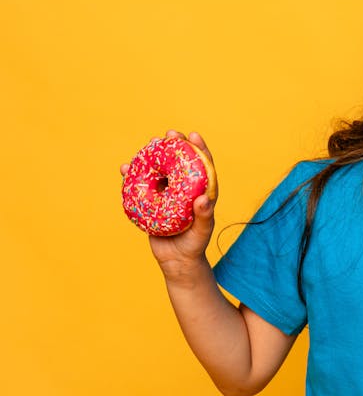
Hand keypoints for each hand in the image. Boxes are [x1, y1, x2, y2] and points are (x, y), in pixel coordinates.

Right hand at [121, 130, 217, 275]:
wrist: (176, 261)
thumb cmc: (195, 245)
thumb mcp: (202, 232)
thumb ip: (205, 216)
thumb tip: (204, 199)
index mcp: (200, 191)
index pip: (202, 166)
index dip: (198, 149)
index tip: (193, 136)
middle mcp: (183, 190)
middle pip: (178, 163)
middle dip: (173, 146)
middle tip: (168, 134)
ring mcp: (166, 195)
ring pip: (158, 172)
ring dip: (151, 157)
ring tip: (145, 145)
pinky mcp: (151, 203)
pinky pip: (141, 187)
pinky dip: (132, 177)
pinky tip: (124, 168)